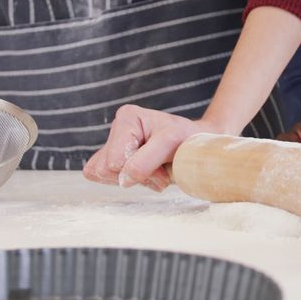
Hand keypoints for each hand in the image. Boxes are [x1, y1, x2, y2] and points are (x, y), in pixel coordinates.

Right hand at [82, 104, 220, 191]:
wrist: (196, 144)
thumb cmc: (186, 139)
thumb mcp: (171, 144)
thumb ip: (145, 161)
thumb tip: (122, 180)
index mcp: (127, 118)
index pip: (115, 160)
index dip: (138, 170)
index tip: (163, 164)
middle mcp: (116, 128)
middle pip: (106, 168)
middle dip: (136, 176)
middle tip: (161, 171)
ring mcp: (113, 144)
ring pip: (104, 175)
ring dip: (134, 180)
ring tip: (156, 170)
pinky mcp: (114, 159)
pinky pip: (108, 180)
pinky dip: (130, 182)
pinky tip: (149, 174)